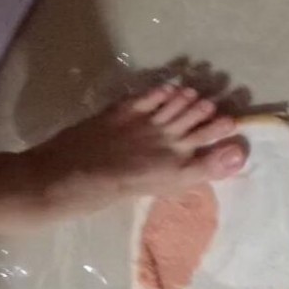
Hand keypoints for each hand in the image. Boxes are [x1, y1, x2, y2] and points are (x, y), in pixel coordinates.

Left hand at [21, 84, 246, 218]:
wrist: (50, 184)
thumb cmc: (88, 201)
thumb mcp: (134, 194)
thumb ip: (170, 178)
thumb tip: (202, 165)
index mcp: (164, 175)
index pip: (202, 163)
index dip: (221, 152)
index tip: (238, 144)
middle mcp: (159, 148)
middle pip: (194, 130)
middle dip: (213, 122)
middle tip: (229, 113)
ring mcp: (140, 128)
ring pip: (176, 111)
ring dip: (192, 104)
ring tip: (206, 97)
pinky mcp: (119, 114)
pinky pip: (149, 98)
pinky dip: (164, 92)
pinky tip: (174, 87)